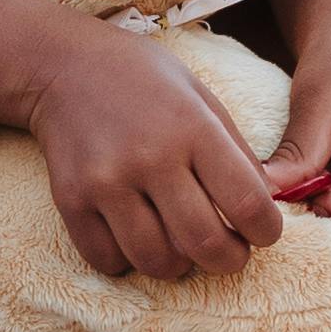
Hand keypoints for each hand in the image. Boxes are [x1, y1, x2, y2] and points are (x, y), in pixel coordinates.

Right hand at [21, 17, 286, 284]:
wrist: (63, 66)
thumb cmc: (144, 82)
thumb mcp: (202, 99)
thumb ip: (235, 153)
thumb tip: (263, 210)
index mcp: (193, 128)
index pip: (248, 203)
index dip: (266, 231)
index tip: (263, 233)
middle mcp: (150, 157)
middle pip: (205, 243)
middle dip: (229, 260)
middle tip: (229, 252)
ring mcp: (107, 182)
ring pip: (158, 261)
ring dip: (179, 265)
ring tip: (180, 245)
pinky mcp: (71, 200)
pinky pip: (109, 260)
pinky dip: (129, 261)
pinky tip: (135, 237)